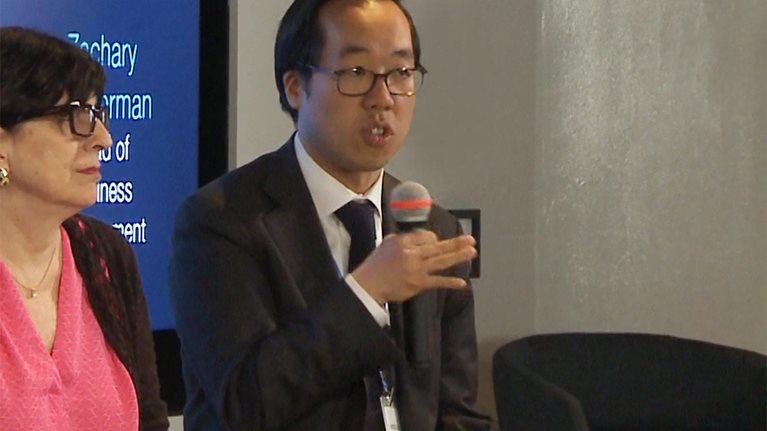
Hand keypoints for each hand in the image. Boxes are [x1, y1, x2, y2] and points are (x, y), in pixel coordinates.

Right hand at [351, 230, 476, 303]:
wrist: (368, 285)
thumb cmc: (376, 265)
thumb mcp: (388, 243)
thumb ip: (405, 239)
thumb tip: (422, 237)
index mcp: (403, 242)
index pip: (426, 236)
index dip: (434, 239)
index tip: (437, 242)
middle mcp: (412, 254)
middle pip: (438, 246)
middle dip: (456, 242)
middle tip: (470, 239)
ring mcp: (416, 269)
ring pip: (441, 261)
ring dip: (458, 256)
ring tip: (472, 252)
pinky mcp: (418, 284)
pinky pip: (437, 282)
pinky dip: (450, 282)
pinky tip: (462, 283)